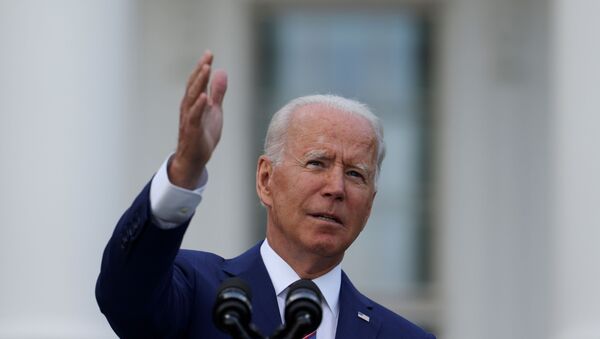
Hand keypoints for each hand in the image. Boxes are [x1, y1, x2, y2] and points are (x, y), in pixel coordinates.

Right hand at [168, 51, 227, 188]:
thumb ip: (217, 92)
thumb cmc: (203, 133)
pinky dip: (198, 107)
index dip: (203, 67)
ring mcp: (189, 118)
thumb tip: (221, 71)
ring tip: (206, 69)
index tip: (209, 53)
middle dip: (201, 70)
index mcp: (194, 101)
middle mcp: (189, 107)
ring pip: (193, 97)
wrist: (194, 158)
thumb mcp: (214, 110)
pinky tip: (204, 97)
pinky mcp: (192, 131)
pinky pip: (194, 117)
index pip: (198, 81)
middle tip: (208, 56)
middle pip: (194, 85)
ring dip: (199, 83)